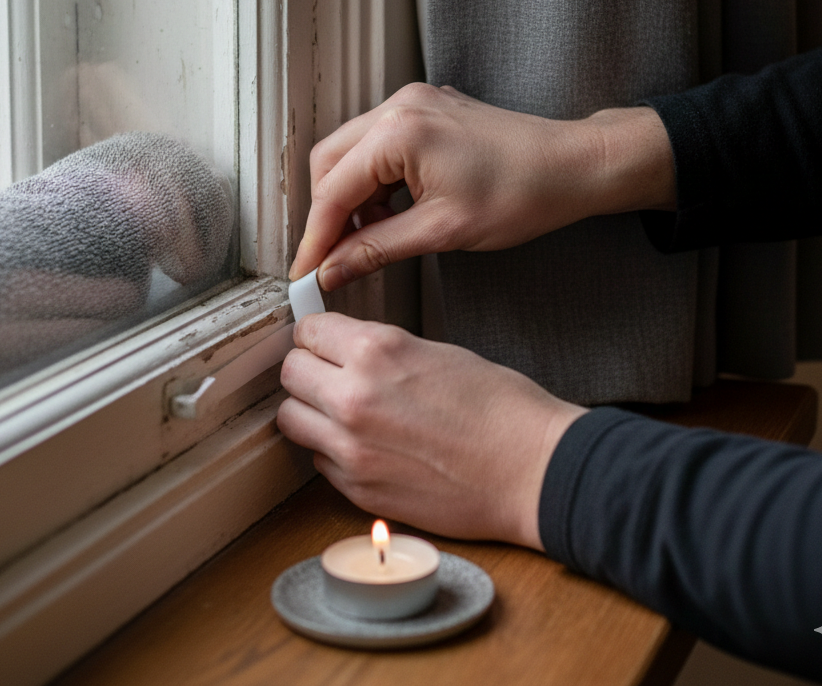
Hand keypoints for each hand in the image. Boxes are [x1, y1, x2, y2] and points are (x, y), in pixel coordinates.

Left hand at [277, 312, 586, 548]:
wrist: (531, 470)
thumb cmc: (498, 408)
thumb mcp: (434, 352)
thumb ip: (379, 351)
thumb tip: (343, 351)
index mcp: (376, 351)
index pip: (307, 332)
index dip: (317, 335)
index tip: (323, 341)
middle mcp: (353, 397)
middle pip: (290, 373)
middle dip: (308, 369)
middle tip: (330, 373)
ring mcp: (351, 449)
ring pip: (292, 419)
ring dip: (311, 411)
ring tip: (342, 411)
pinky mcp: (358, 490)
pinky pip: (319, 461)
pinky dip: (332, 451)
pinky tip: (365, 445)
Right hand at [288, 83, 674, 290]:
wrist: (572, 166)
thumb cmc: (523, 193)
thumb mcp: (442, 231)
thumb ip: (377, 248)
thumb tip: (335, 268)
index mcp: (400, 131)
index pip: (334, 190)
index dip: (316, 237)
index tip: (307, 271)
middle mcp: (400, 106)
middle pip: (331, 162)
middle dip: (328, 213)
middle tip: (334, 257)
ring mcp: (413, 102)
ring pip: (352, 152)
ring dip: (351, 196)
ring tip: (370, 238)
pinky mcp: (426, 110)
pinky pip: (379, 144)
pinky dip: (375, 180)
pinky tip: (391, 212)